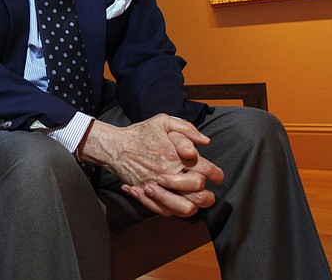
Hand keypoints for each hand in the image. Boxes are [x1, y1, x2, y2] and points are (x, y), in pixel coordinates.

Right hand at [79, 115, 222, 216]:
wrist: (114, 146)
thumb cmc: (140, 133)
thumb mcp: (163, 121)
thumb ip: (187, 128)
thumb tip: (206, 142)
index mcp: (177, 155)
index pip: (207, 170)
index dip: (217, 175)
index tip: (217, 177)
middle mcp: (169, 173)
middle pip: (199, 193)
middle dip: (207, 194)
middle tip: (206, 192)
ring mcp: (157, 186)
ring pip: (184, 208)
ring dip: (192, 206)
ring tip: (193, 201)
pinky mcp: (146, 194)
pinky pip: (165, 211)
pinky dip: (173, 210)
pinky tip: (175, 202)